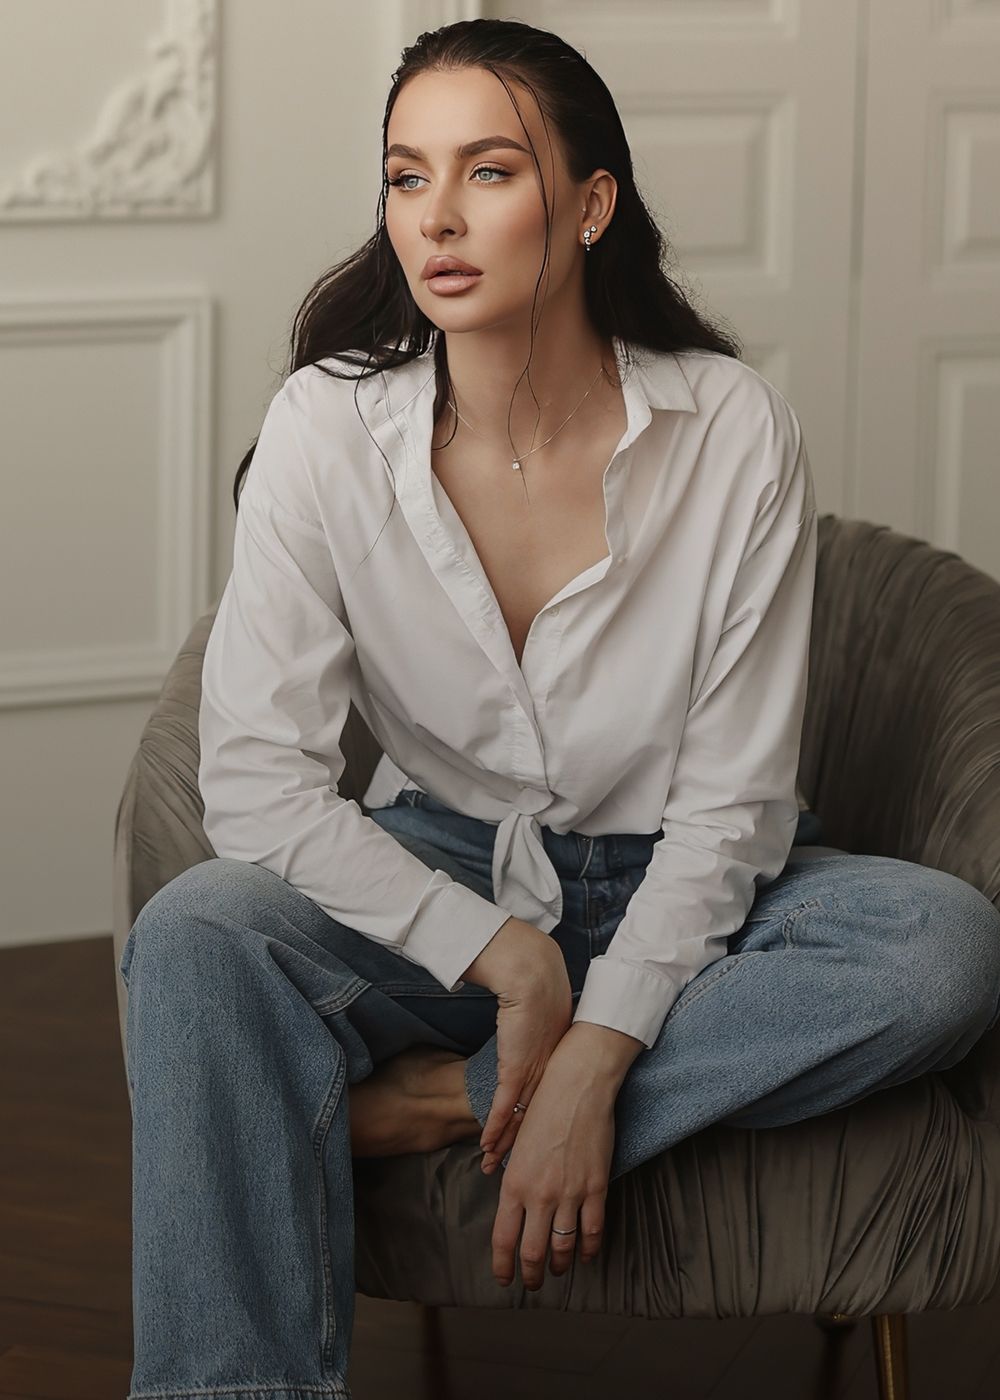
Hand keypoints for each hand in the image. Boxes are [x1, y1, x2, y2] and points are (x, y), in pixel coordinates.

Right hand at [477, 935, 572, 1165]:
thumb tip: (532, 1033)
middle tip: (512, 1172)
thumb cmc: (539, 986)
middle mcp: (548, 1075)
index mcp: (558, 1063)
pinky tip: (487, 1146)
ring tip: (492, 1166)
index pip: (546, 1105)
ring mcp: (531, 1074)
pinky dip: (494, 1127)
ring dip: (502, 1144)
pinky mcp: (514, 1069)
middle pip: (532, 1120)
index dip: (536, 1128)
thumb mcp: (544, 1014)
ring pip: (517, 1120)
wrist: (534, 976)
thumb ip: (538, 1029)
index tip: (529, 1146)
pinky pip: (503, 1107)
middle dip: (520, 1148)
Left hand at [488, 1042, 615, 1289]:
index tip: (504, 1279)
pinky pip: (592, 1230)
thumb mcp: (518, 1146)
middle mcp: (539, 1194)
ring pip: (563, 1247)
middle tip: (533, 1283)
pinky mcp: (595, 1187)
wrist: (576, 1086)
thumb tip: (513, 1206)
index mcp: (513, 1184)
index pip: (503, 1239)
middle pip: (533, 1252)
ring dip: (559, 1266)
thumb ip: (514, 1179)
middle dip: (532, 1274)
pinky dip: (588, 1249)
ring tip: (556, 1272)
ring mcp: (569, 1193)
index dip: (503, 1266)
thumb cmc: (542, 1109)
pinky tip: (585, 1255)